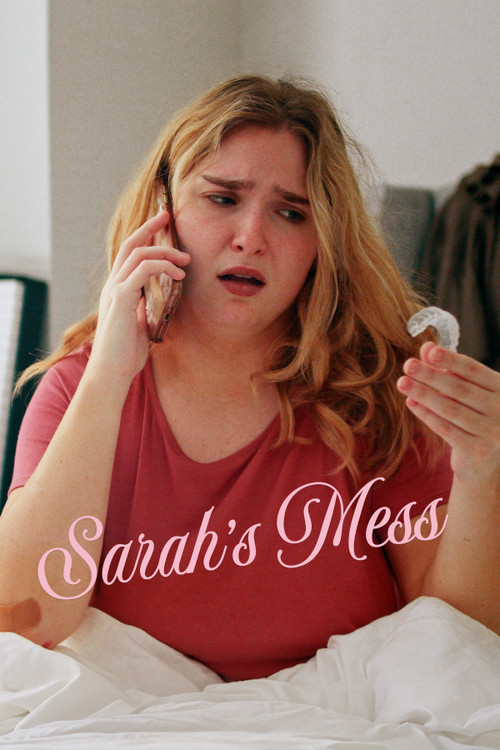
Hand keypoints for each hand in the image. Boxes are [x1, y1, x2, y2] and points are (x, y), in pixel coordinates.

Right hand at [89, 210, 189, 386]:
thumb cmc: (125, 354)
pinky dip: (161, 266)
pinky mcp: (121, 299)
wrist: (111, 372)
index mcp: (118, 290)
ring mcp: (115, 290)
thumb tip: (155, 303)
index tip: (161, 224)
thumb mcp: (137, 326)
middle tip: (168, 216)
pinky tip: (178, 275)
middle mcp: (113, 285)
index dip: (144, 236)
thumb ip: (143, 310)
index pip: (129, 254)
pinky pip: (141, 270)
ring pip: (138, 254)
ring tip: (185, 260)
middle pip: (129, 245)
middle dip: (149, 227)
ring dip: (164, 252)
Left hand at [397, 342, 499, 487]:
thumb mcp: (467, 390)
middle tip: (408, 365)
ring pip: (450, 409)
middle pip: (460, 389)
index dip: (451, 360)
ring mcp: (493, 432)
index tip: (430, 351)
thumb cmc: (476, 417)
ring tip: (403, 383)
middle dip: (431, 375)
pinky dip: (427, 415)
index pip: (474, 370)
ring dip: (423, 394)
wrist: (487, 462)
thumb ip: (449, 369)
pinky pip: (446, 429)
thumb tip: (427, 347)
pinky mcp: (478, 450)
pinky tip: (411, 403)